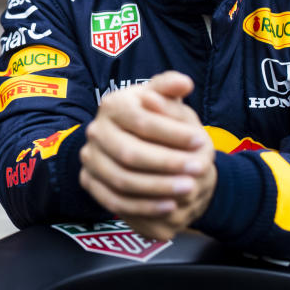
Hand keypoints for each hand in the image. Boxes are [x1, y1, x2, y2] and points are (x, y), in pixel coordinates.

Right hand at [79, 71, 216, 240]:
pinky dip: (144, 206)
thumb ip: (171, 87)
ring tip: (188, 188)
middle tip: (198, 169)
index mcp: (111, 105)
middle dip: (167, 163)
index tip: (200, 141)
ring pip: (122, 180)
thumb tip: (184, 83)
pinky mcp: (89, 182)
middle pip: (129, 153)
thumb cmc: (155, 117)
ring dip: (158, 188)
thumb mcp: (163, 98)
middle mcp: (95, 131)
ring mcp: (89, 158)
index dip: (172, 133)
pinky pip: (115, 201)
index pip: (141, 121)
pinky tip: (169, 205)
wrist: (138, 142)